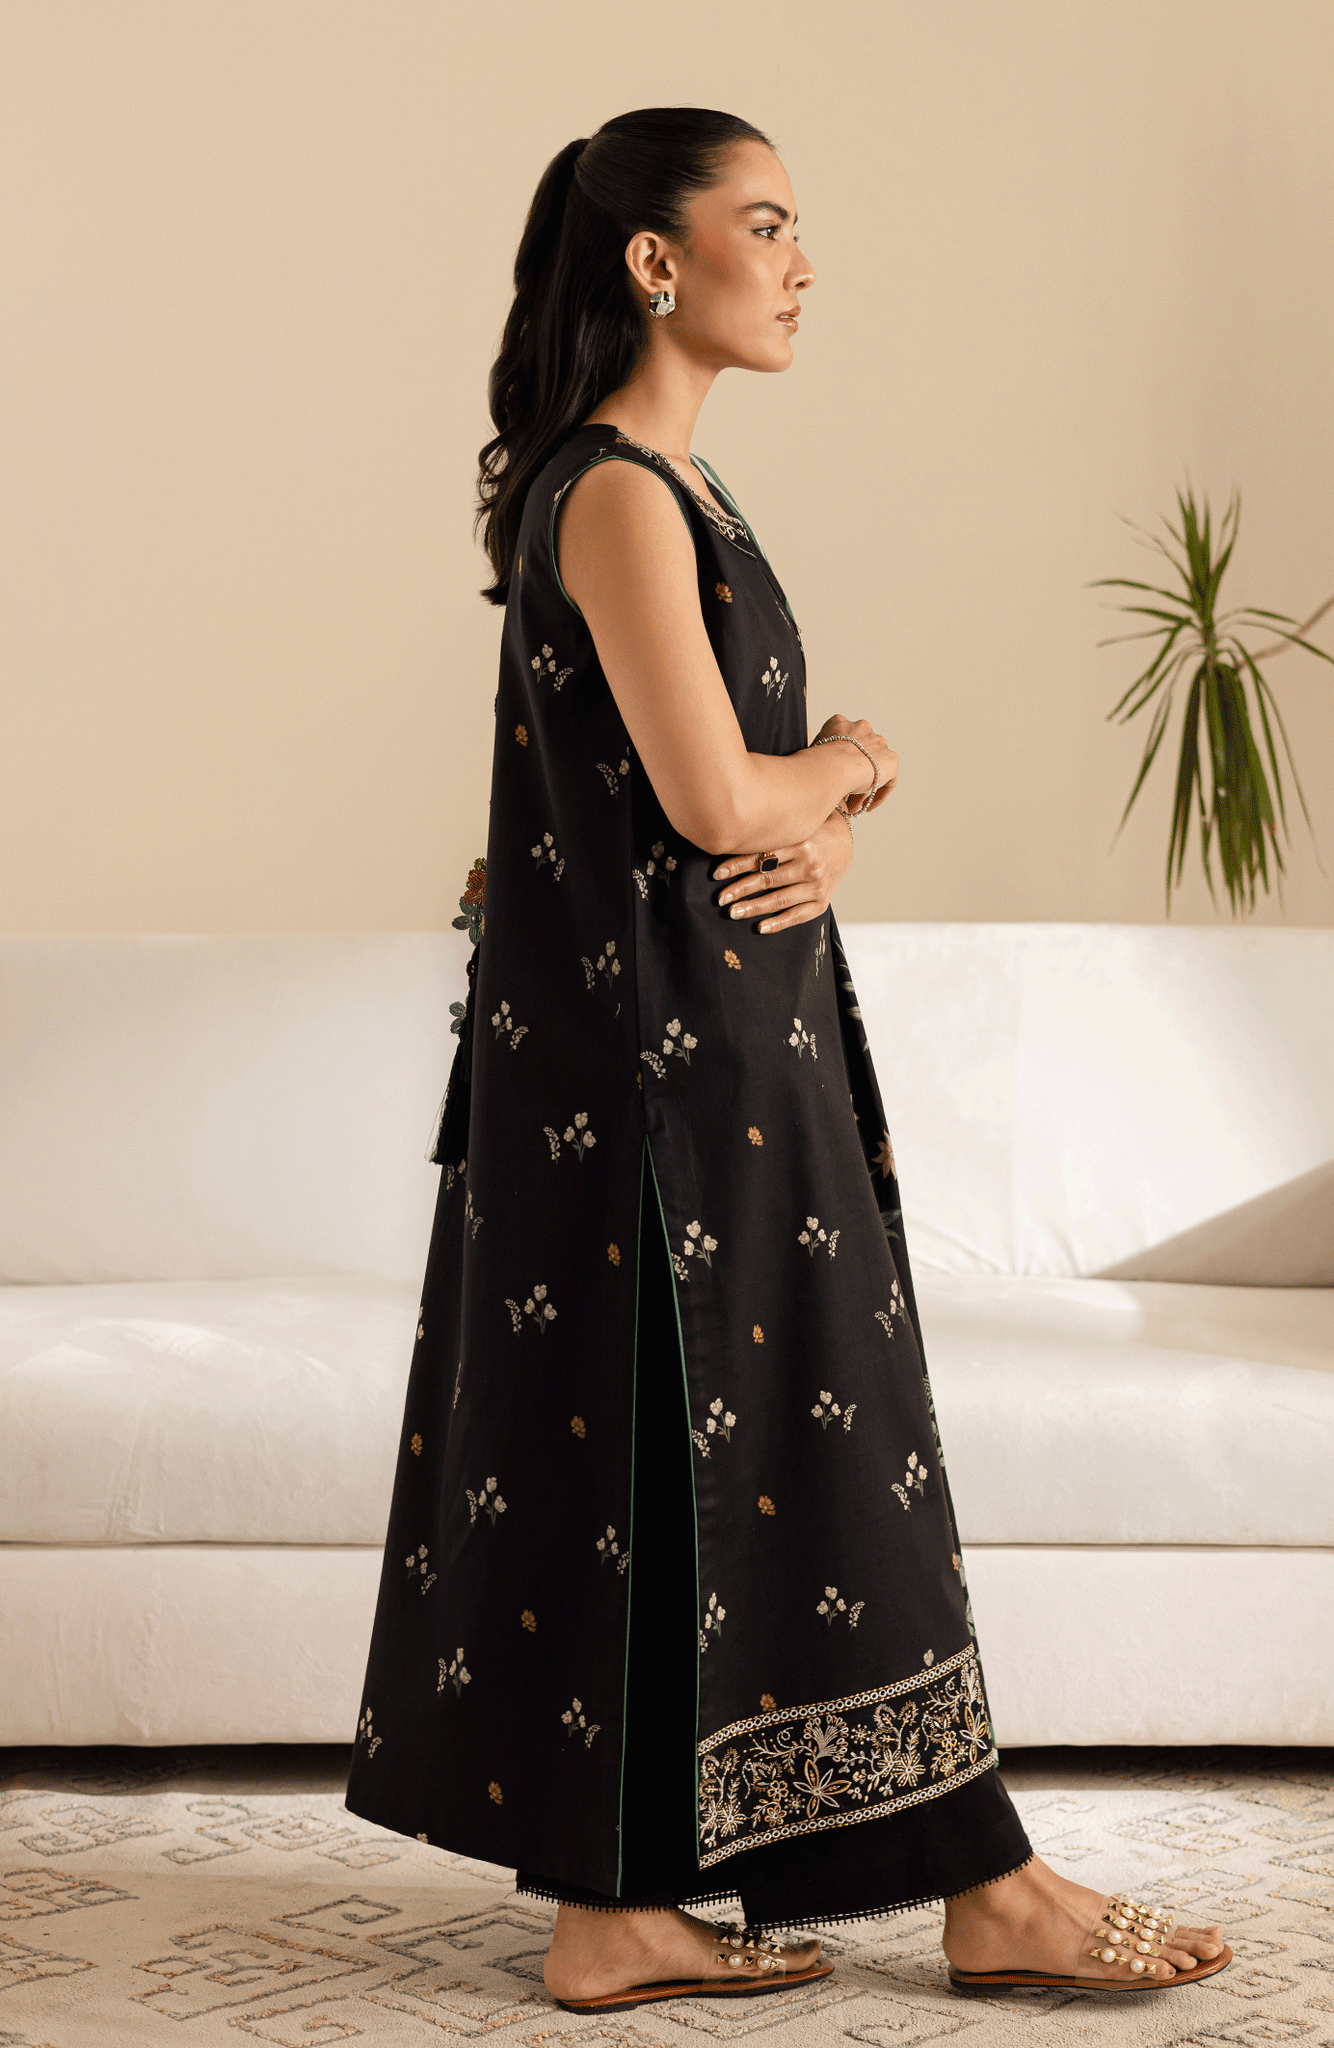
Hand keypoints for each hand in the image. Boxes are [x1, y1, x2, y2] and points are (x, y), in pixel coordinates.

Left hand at [713, 813, 853, 933]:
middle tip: (721, 898)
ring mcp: (817, 886)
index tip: (716, 874)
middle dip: (740, 890)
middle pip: (768, 880)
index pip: (762, 856)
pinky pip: (796, 916)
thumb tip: (731, 840)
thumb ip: (770, 834)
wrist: (843, 845)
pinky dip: (778, 923)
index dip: (737, 865)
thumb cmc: (810, 835)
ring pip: (779, 900)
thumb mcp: (794, 828)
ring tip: (733, 912)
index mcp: (800, 843)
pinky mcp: (821, 903)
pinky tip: (760, 927)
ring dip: (754, 907)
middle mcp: (810, 865)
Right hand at [814, 714, 897, 815]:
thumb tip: (800, 756)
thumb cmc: (816, 762)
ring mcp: (879, 743)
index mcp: (840, 723)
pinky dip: (878, 794)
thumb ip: (812, 751)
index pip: (842, 740)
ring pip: (872, 767)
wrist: (834, 766)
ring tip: (852, 805)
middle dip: (853, 774)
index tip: (834, 777)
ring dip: (864, 786)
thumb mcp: (808, 751)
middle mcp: (862, 728)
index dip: (838, 762)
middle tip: (843, 794)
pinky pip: (888, 780)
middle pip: (859, 754)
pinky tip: (866, 806)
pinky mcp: (890, 760)